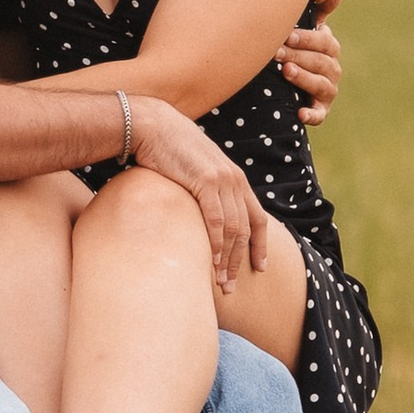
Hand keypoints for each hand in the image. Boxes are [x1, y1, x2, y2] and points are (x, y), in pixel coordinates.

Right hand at [124, 98, 266, 295]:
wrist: (154, 125)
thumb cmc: (169, 149)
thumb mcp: (196, 170)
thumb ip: (206, 190)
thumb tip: (202, 215)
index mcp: (236, 179)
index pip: (257, 217)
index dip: (260, 245)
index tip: (259, 267)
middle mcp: (234, 180)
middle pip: (246, 229)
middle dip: (240, 261)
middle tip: (232, 286)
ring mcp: (222, 180)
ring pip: (234, 229)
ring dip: (228, 260)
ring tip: (221, 283)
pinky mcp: (205, 181)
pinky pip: (216, 221)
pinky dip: (216, 244)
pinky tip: (211, 262)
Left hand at [277, 0, 344, 121]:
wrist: (285, 80)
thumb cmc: (296, 46)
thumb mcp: (306, 27)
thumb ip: (320, 7)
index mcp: (329, 47)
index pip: (326, 42)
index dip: (309, 39)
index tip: (288, 37)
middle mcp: (332, 68)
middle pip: (322, 62)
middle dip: (299, 57)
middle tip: (277, 54)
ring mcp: (327, 90)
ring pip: (322, 85)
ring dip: (304, 79)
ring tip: (286, 72)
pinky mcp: (320, 109)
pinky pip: (320, 115)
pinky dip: (312, 115)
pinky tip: (300, 113)